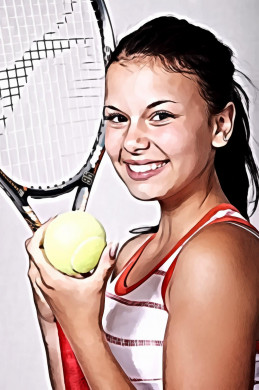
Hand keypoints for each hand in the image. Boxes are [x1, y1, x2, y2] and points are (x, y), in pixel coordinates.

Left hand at [26, 222, 117, 339]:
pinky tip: (67, 261)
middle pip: (33, 253)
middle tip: (54, 228)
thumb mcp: (97, 285)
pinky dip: (50, 261)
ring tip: (57, 240)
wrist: (83, 333)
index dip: (39, 232)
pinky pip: (44, 271)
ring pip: (36, 263)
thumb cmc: (85, 316)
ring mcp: (44, 288)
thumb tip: (110, 247)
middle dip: (41, 237)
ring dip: (44, 249)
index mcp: (49, 279)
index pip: (34, 249)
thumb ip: (105, 263)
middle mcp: (42, 283)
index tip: (51, 224)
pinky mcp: (49, 292)